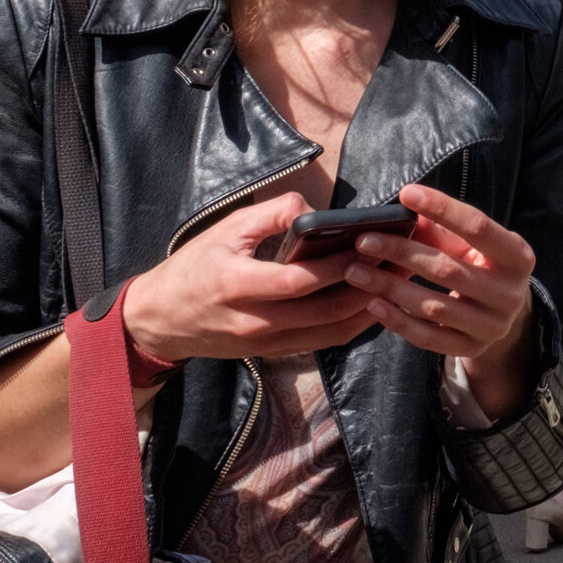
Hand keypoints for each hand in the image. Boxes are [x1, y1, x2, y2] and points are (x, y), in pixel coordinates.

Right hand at [123, 194, 376, 363]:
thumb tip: (313, 211)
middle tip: (401, 260)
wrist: (161, 319)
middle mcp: (255, 320)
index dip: (337, 266)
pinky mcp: (274, 352)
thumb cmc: (194, 266)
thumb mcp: (225, 229)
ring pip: (330, 332)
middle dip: (368, 287)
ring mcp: (267, 342)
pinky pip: (322, 341)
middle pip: (324, 310)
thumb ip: (270, 215)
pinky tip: (373, 302)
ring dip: (368, 308)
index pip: (297, 280)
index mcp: (237, 284)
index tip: (369, 244)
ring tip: (397, 280)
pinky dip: (352, 324)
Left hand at [343, 184, 535, 393]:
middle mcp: (511, 293)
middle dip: (402, 252)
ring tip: (356, 271)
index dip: (443, 208)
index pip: (478, 227)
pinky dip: (398, 320)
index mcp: (518, 256)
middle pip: (449, 269)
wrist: (504, 315)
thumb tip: (402, 208)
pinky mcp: (472, 348)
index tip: (406, 194)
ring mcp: (493, 326)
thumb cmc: (482, 266)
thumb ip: (443, 229)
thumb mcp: (474, 245)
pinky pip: (429, 337)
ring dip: (390, 287)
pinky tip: (373, 303)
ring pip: (434, 306)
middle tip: (364, 240)